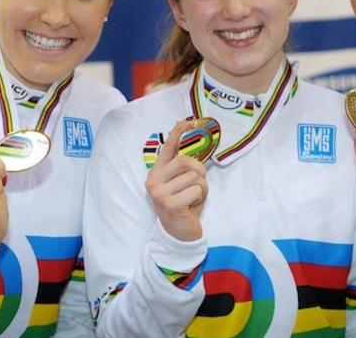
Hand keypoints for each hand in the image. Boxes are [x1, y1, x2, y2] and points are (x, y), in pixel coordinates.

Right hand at [146, 120, 207, 241]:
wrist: (179, 233)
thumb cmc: (183, 204)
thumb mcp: (182, 183)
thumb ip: (185, 167)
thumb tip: (196, 141)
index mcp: (157, 172)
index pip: (168, 147)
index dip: (178, 132)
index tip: (191, 121)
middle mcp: (154, 180)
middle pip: (186, 161)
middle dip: (199, 172)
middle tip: (198, 184)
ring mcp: (159, 192)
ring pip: (194, 177)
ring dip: (201, 188)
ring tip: (193, 198)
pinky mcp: (169, 204)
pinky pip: (196, 190)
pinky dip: (200, 198)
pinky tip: (192, 207)